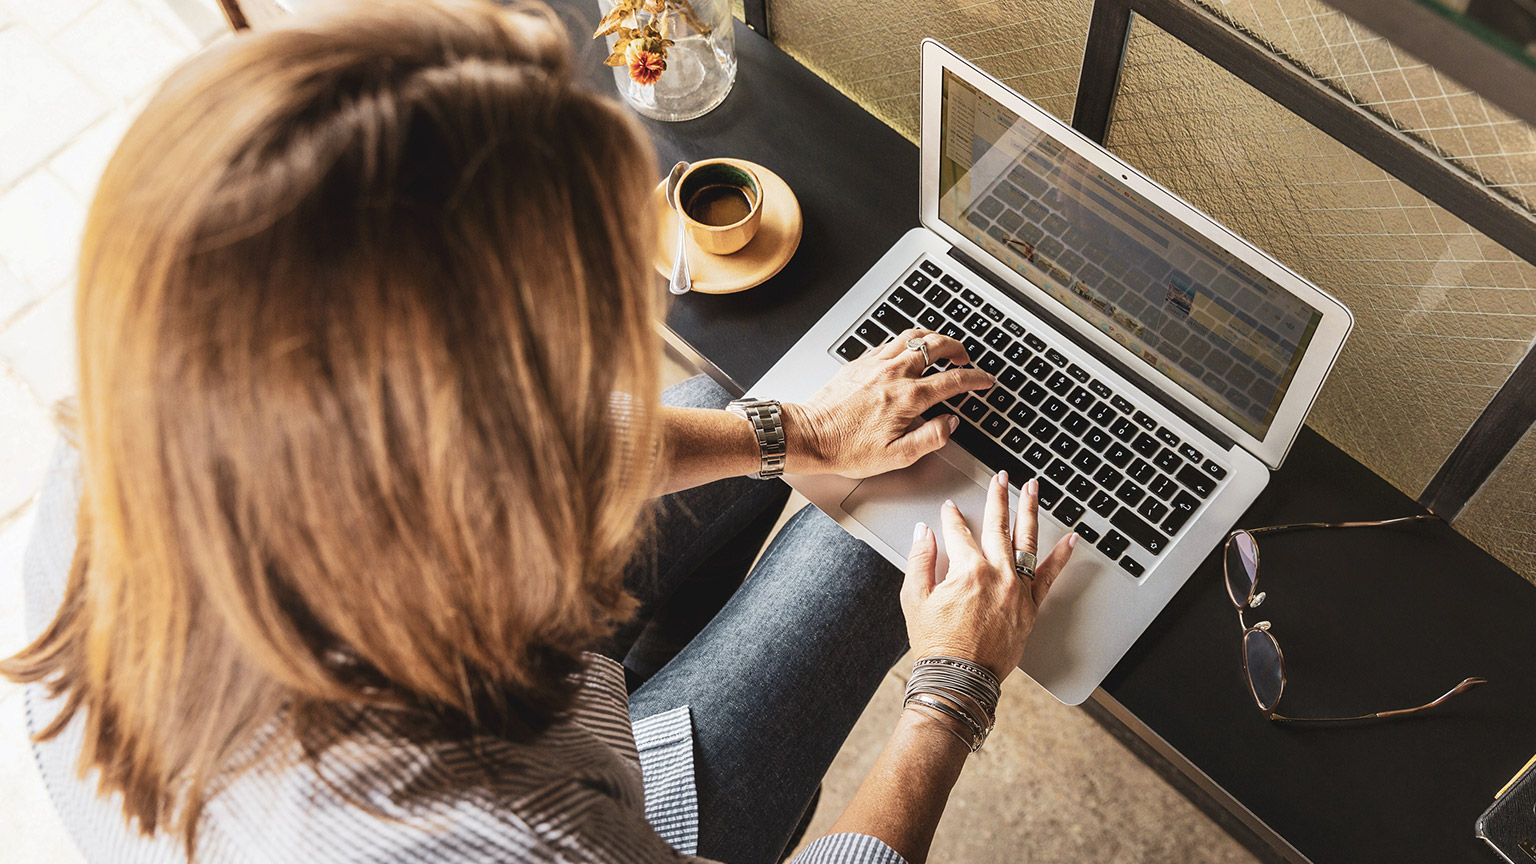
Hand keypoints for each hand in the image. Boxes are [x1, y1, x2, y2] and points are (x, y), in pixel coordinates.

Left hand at [782, 329, 993, 477]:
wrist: (809, 436)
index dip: (975, 379)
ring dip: (933, 338)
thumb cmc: (846, 448)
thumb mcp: (896, 456)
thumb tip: (950, 424)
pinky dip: (906, 342)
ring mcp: (875, 364)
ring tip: (942, 347)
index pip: (953, 381)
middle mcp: (893, 374)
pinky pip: (890, 342)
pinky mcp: (859, 363)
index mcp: (907, 398)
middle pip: (936, 346)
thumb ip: (930, 438)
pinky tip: (908, 351)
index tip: (985, 380)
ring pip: (912, 336)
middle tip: (965, 359)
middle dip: (958, 348)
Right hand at [900, 472, 1076, 680]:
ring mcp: (1017, 589)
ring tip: (1033, 489)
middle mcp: (997, 574)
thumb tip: (924, 532)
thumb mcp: (915, 599)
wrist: (960, 679)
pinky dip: (1062, 556)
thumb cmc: (937, 643)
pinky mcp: (1030, 607)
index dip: (951, 518)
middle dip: (998, 498)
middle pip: (997, 526)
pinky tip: (1071, 539)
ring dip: (1029, 511)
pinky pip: (1049, 576)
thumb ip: (920, 559)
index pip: (958, 532)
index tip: (949, 509)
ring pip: (1026, 541)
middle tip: (1001, 478)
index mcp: (968, 570)